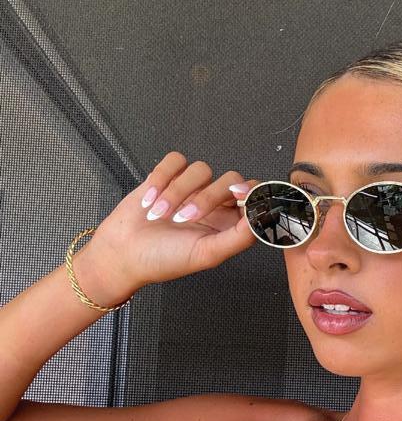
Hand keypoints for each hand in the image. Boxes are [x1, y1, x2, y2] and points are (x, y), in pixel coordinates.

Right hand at [77, 150, 259, 296]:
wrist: (122, 255)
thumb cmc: (164, 260)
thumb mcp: (208, 254)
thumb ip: (239, 238)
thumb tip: (261, 218)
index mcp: (229, 224)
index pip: (253, 198)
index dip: (251, 192)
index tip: (238, 196)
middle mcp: (214, 205)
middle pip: (230, 179)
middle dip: (208, 197)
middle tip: (185, 218)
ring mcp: (191, 189)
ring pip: (201, 169)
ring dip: (178, 192)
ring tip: (161, 216)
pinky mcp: (167, 176)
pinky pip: (175, 160)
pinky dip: (162, 178)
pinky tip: (151, 201)